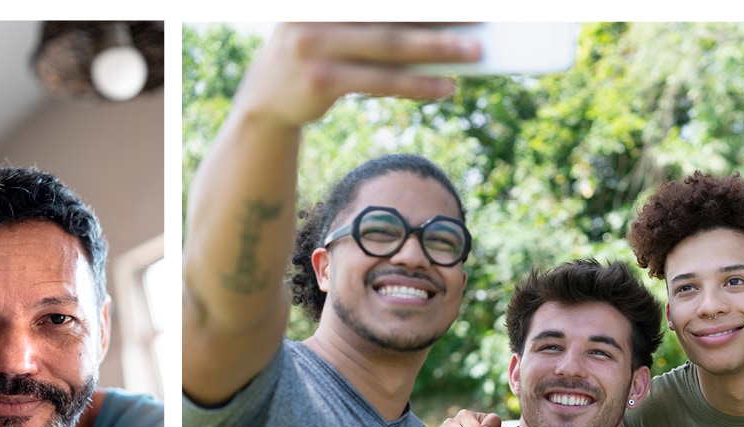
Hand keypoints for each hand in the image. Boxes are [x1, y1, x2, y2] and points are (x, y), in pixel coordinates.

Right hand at [240, 24, 480, 128]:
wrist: (265, 100)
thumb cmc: (313, 50)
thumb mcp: (334, 20)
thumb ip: (372, 16)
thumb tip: (435, 23)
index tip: (461, 1)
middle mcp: (319, 10)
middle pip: (394, 9)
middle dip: (440, 13)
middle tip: (479, 14)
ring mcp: (316, 44)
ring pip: (391, 46)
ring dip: (437, 50)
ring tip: (473, 51)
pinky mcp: (322, 81)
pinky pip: (381, 83)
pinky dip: (417, 85)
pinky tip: (445, 87)